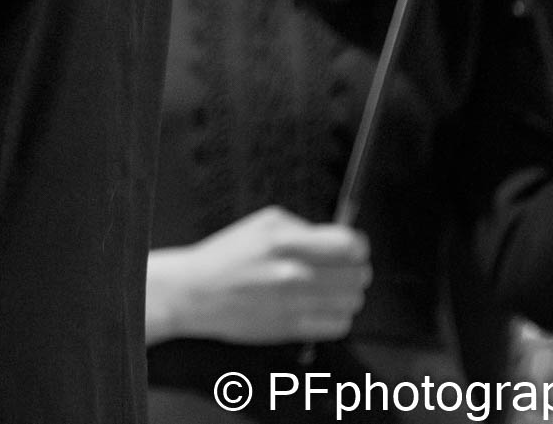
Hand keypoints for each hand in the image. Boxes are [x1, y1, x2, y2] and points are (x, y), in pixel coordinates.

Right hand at [147, 205, 370, 344]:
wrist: (195, 292)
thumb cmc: (226, 257)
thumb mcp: (263, 224)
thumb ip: (303, 228)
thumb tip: (339, 238)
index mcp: (284, 241)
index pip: (349, 245)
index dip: (357, 246)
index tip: (352, 248)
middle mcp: (292, 272)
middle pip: (357, 274)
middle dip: (354, 269)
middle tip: (342, 268)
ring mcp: (293, 303)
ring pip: (352, 301)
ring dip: (347, 294)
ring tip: (331, 289)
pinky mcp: (291, 328)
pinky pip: (338, 325)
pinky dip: (337, 316)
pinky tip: (322, 307)